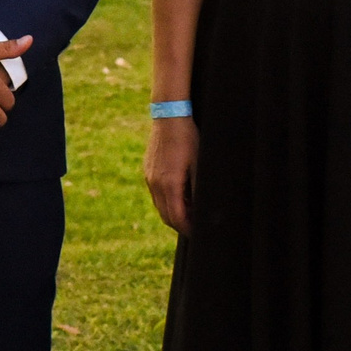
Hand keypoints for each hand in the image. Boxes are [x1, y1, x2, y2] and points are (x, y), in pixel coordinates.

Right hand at [143, 115, 197, 234]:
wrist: (169, 117)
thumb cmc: (189, 140)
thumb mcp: (199, 165)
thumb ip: (198, 190)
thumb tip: (201, 211)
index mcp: (169, 184)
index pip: (176, 218)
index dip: (188, 229)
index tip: (200, 234)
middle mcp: (155, 184)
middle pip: (166, 216)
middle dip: (181, 225)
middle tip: (197, 227)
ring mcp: (150, 178)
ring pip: (160, 206)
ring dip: (174, 213)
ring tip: (191, 212)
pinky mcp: (149, 171)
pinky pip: (157, 194)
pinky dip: (168, 201)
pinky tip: (181, 195)